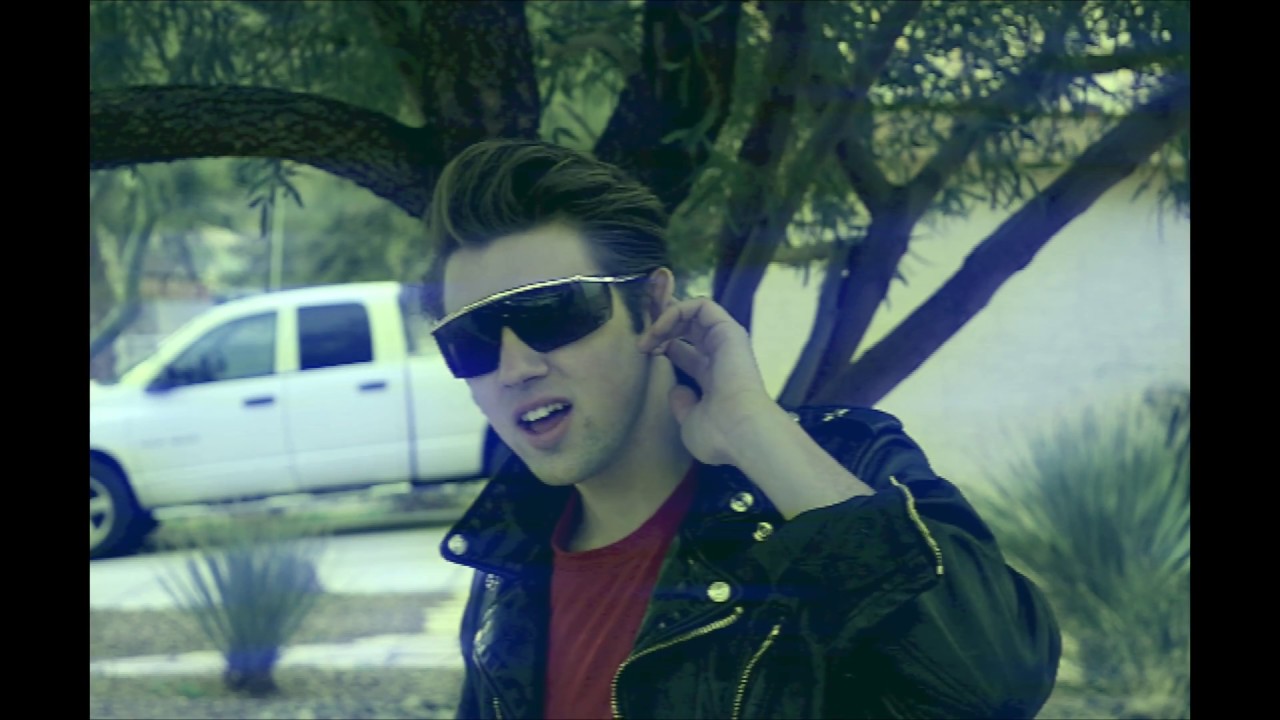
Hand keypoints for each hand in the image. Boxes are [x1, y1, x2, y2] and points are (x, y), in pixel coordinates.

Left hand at [637, 297, 776, 465]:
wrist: (741, 432)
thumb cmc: (717, 434)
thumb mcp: (690, 422)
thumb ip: (682, 404)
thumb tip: (676, 390)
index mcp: (711, 377)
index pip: (683, 350)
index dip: (661, 345)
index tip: (642, 353)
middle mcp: (719, 355)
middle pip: (687, 326)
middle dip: (660, 326)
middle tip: (641, 340)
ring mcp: (725, 340)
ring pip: (693, 312)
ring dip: (664, 318)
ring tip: (647, 338)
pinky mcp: (728, 329)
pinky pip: (701, 305)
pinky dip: (676, 312)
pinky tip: (660, 330)